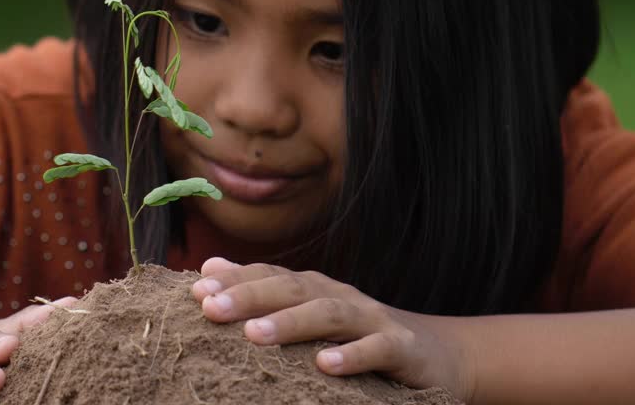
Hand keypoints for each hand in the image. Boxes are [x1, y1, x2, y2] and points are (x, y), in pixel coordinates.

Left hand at [191, 258, 472, 399]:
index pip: (270, 275)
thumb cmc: (359, 338)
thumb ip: (263, 293)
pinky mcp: (403, 349)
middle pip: (293, 288)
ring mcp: (372, 320)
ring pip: (330, 314)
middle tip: (210, 308)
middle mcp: (340, 296)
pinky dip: (352, 355)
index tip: (194, 289)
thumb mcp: (311, 317)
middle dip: (250, 296)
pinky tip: (326, 365)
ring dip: (291, 322)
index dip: (234, 279)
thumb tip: (207, 268)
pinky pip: (377, 348)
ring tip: (254, 335)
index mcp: (314, 289)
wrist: (439, 355)